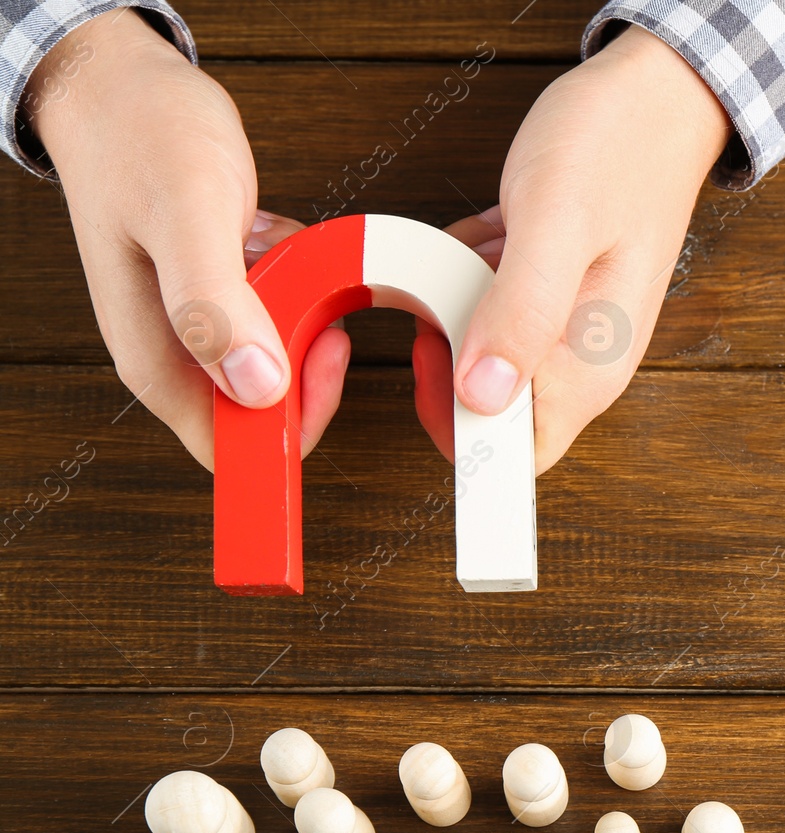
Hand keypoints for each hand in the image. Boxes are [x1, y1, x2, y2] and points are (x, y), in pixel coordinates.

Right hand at [25, 9, 349, 469]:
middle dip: (308, 358)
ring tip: (288, 256)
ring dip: (305, 314)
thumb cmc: (142, 135)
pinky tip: (275, 240)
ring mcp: (198, 326)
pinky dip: (299, 284)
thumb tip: (255, 386)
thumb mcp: (186, 213)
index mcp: (158, 360)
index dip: (292, 422)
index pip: (235, 450)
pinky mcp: (222, 297)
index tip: (320, 353)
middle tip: (313, 292)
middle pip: (269, 411)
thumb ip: (214, 305)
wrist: (119, 85)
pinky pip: (281, 317)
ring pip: (280, 363)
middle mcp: (176, 353)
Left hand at [413, 25, 730, 473]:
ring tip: (470, 249)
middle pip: (493, 411)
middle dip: (448, 359)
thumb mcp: (556, 223)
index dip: (460, 426)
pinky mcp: (557, 299)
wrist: (662, 96)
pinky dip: (469, 280)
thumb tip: (482, 398)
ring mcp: (573, 330)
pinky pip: (492, 314)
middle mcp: (586, 361)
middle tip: (443, 286)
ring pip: (487, 360)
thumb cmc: (618, 147)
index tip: (436, 355)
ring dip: (457, 310)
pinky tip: (487, 236)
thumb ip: (521, 311)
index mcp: (593, 364)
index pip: (518, 455)